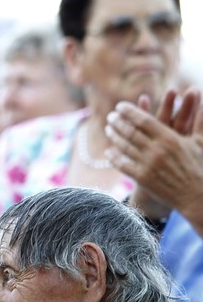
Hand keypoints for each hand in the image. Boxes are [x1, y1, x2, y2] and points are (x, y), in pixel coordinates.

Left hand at [105, 87, 202, 223]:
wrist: (196, 195)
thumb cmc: (200, 166)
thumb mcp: (200, 142)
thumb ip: (199, 121)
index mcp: (170, 138)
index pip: (144, 120)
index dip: (130, 111)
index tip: (120, 106)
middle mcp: (157, 150)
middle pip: (130, 132)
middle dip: (118, 122)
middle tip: (110, 116)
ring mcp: (148, 164)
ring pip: (124, 146)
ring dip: (114, 136)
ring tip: (108, 129)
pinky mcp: (142, 178)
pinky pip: (123, 165)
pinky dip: (114, 157)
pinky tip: (108, 152)